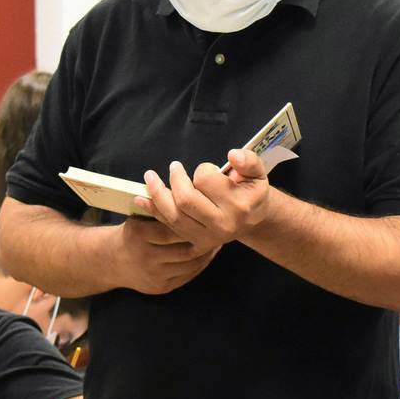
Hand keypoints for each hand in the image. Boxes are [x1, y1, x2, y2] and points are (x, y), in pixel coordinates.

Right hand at [111, 217, 219, 294]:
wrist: (111, 262)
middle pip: (184, 248)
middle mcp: (146, 256)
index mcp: (139, 233)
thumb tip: (188, 192)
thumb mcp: (139, 216)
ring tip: (216, 240)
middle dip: (204, 239)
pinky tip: (208, 254)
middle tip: (218, 229)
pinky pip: (188, 276)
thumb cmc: (132, 233)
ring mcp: (154, 275)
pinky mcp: (161, 287)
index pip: (173, 227)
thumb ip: (160, 208)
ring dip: (207, 253)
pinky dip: (201, 264)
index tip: (206, 214)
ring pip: (189, 264)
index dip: (193, 221)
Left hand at [135, 148, 271, 249]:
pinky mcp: (196, 244)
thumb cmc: (251, 191)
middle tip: (174, 167)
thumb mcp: (257, 172)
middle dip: (174, 180)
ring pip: (173, 216)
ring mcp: (208, 238)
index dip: (203, 169)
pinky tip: (142, 199)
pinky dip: (154, 211)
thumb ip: (249, 160)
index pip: (206, 181)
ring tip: (149, 178)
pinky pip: (169, 226)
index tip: (207, 169)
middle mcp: (222, 224)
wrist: (253, 220)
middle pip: (185, 201)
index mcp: (238, 205)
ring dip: (157, 195)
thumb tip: (233, 155)